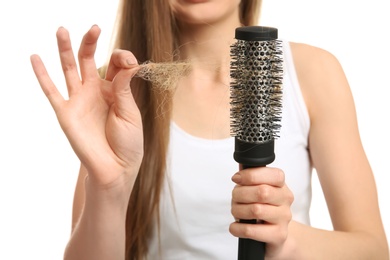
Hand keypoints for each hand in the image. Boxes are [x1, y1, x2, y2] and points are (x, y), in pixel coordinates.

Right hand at [30, 25, 142, 187]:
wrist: (115, 169)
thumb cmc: (128, 143)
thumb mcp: (130, 113)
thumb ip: (123, 88)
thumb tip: (128, 62)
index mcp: (114, 91)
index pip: (115, 64)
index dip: (122, 57)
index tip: (131, 62)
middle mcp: (95, 92)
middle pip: (89, 60)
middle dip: (90, 42)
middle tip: (94, 27)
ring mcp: (79, 100)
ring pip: (68, 69)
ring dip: (64, 49)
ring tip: (62, 30)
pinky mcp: (65, 112)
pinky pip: (50, 90)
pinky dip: (41, 74)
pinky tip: (35, 57)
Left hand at [229, 166, 293, 257]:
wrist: (275, 235)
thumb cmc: (261, 208)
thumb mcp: (256, 190)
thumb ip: (250, 178)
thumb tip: (242, 166)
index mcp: (281, 185)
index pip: (273, 175)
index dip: (250, 175)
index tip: (236, 179)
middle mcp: (286, 200)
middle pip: (262, 192)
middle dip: (240, 194)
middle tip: (235, 198)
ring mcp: (284, 218)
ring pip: (256, 210)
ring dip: (238, 210)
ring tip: (236, 211)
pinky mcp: (278, 236)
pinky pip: (251, 230)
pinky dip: (238, 228)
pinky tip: (235, 226)